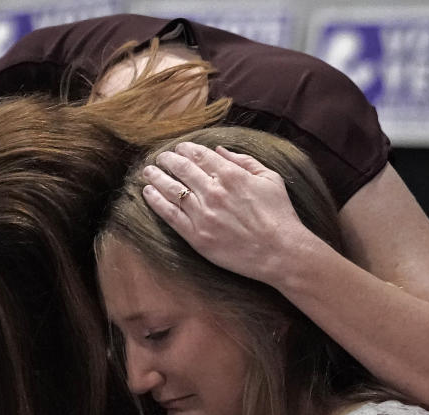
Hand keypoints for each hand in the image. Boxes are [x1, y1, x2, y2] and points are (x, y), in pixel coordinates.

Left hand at [140, 142, 312, 284]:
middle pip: (181, 169)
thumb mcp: (270, 178)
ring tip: (148, 172)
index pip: (199, 155)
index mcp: (231, 175)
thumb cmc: (279, 215)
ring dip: (156, 177)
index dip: (184, 149)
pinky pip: (170, 215)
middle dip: (167, 160)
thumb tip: (218, 150)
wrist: (280, 252)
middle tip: (159, 158)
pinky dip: (156, 201)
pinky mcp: (197, 236)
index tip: (177, 148)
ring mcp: (203, 215)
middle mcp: (214, 192)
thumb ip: (243, 161)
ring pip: (171, 190)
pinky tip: (148, 193)